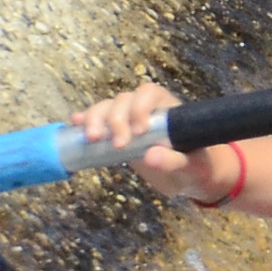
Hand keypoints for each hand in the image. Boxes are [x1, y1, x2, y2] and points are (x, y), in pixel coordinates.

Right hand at [68, 81, 234, 204]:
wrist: (190, 177)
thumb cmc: (197, 167)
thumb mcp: (192, 168)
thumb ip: (174, 162)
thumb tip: (150, 157)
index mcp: (168, 109)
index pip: (150, 94)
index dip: (140, 107)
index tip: (140, 132)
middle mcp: (146, 109)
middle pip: (123, 100)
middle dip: (116, 119)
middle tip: (119, 145)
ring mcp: (128, 120)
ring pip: (107, 108)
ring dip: (96, 119)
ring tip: (92, 138)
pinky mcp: (116, 133)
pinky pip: (98, 121)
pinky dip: (85, 120)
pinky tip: (74, 124)